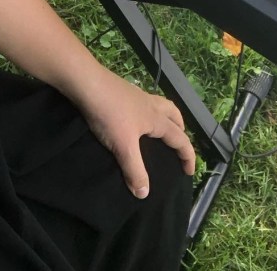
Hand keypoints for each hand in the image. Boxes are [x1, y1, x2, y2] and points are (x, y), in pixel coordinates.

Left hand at [71, 65, 196, 198]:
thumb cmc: (109, 114)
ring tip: (159, 130)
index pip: (180, 139)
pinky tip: (134, 119)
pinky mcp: (122, 91)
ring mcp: (136, 95)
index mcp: (156, 118)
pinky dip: (147, 112)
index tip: (189, 172)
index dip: (187, 156)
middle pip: (174, 114)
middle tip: (178, 144)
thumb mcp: (123, 146)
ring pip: (159, 105)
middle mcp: (150, 104)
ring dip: (165, 118)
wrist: (87, 82)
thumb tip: (145, 194)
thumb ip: (135, 170)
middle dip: (180, 129)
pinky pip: (143, 103)